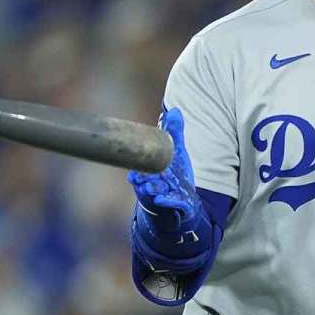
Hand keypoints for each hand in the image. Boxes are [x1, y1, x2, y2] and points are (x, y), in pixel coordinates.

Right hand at [127, 107, 198, 227]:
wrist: (181, 200)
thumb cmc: (174, 174)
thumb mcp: (176, 151)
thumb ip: (174, 132)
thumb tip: (175, 110)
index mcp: (147, 169)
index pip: (138, 165)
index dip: (136, 161)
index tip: (133, 157)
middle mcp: (149, 183)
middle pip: (142, 179)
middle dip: (142, 176)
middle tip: (141, 174)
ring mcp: (159, 195)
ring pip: (151, 192)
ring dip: (151, 189)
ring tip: (152, 186)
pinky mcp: (171, 204)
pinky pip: (167, 204)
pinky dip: (165, 201)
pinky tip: (162, 199)